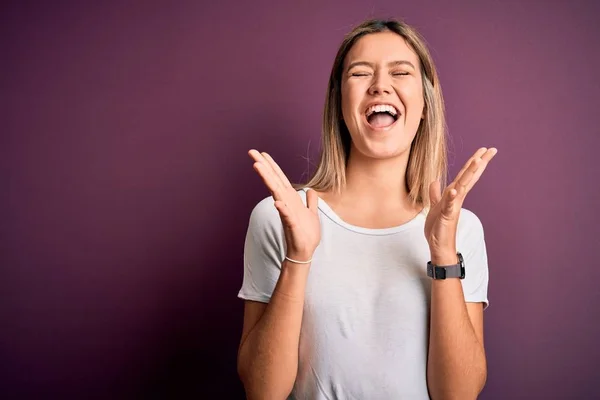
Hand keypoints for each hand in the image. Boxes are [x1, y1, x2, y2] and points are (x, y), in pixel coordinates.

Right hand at [248, 149, 320, 261]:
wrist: (305, 252)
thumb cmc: (306, 234)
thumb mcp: (312, 214)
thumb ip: (310, 202)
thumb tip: (310, 191)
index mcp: (291, 199)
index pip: (280, 179)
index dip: (272, 166)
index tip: (262, 153)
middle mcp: (286, 204)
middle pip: (274, 181)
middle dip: (264, 167)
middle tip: (252, 152)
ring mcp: (287, 213)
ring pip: (277, 193)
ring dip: (268, 180)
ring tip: (258, 166)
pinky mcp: (292, 226)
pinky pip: (286, 216)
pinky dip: (282, 209)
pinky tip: (277, 202)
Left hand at [424, 147, 497, 261]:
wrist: (438, 245)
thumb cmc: (438, 227)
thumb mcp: (435, 206)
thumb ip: (436, 193)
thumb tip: (435, 180)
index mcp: (454, 194)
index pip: (465, 175)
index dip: (473, 162)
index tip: (483, 150)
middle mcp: (457, 198)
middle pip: (468, 176)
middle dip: (479, 162)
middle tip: (490, 150)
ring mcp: (453, 206)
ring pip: (462, 186)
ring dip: (469, 174)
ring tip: (477, 160)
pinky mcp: (447, 216)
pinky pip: (450, 205)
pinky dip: (452, 197)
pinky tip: (454, 190)